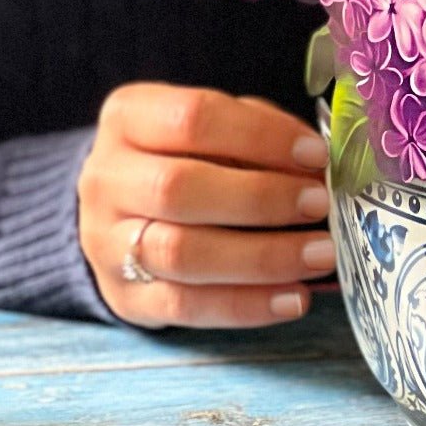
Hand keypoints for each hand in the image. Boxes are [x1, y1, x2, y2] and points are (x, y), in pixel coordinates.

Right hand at [77, 83, 335, 328]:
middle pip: (178, 188)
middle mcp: (106, 178)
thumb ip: (261, 132)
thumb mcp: (218, 125)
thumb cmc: (188, 157)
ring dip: (262, 257)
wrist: (123, 212)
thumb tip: (315, 162)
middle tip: (318, 204)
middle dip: (260, 198)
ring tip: (319, 254)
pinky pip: (185, 306)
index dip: (260, 136)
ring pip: (181, 254)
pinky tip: (293, 298)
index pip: (193, 118)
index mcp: (128, 118)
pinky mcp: (124, 298)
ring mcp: (106, 243)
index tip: (315, 155)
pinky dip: (247, 305)